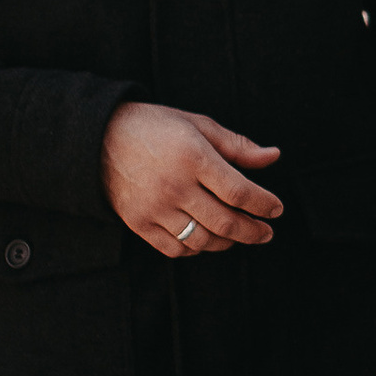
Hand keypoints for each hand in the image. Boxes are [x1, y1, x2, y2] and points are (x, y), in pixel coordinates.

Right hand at [103, 102, 281, 255]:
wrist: (99, 140)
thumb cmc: (155, 128)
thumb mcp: (198, 126)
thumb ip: (237, 146)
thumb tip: (273, 156)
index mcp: (193, 157)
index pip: (239, 191)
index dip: (263, 204)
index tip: (276, 209)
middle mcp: (174, 186)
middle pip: (225, 222)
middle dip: (253, 231)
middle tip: (266, 233)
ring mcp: (155, 208)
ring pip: (202, 240)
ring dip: (227, 242)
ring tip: (238, 235)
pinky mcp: (138, 223)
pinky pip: (175, 248)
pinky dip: (196, 249)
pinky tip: (206, 239)